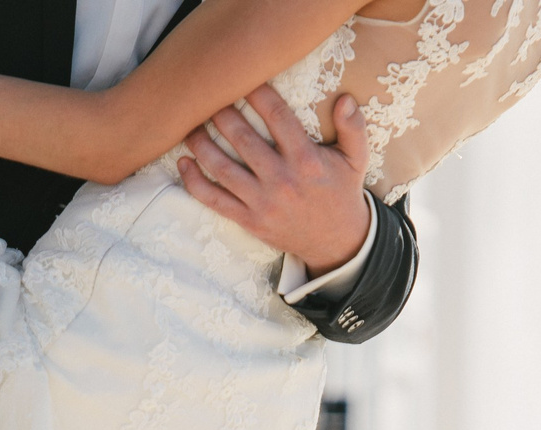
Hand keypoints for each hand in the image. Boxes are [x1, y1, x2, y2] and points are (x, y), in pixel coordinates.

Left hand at [178, 89, 372, 277]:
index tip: (243, 76)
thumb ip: (353, 127)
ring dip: (200, 144)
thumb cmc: (342, 192)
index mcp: (306, 160)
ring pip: (222, 168)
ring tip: (189, 125)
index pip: (277, 117)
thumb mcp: (356, 160)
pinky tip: (184, 163)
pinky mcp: (250, 221)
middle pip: (242, 138)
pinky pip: (215, 200)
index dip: (257, 93)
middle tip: (207, 95)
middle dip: (221, 113)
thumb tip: (345, 99)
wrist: (338, 242)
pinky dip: (195, 182)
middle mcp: (282, 180)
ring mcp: (263, 202)